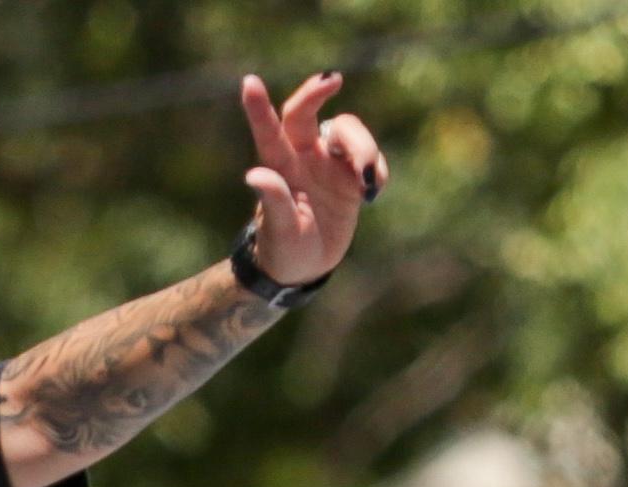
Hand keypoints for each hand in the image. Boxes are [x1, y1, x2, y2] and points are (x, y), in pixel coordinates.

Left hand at [239, 71, 389, 287]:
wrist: (306, 267)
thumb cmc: (284, 249)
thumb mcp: (279, 231)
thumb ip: (273, 201)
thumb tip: (254, 175)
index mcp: (279, 168)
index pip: (269, 132)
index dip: (258, 107)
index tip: (249, 81)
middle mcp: (302, 157)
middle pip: (308, 114)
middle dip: (317, 92)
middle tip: (334, 80)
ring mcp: (329, 164)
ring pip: (348, 131)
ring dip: (364, 149)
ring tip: (369, 184)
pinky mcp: (352, 176)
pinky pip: (371, 160)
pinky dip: (378, 171)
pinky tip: (372, 195)